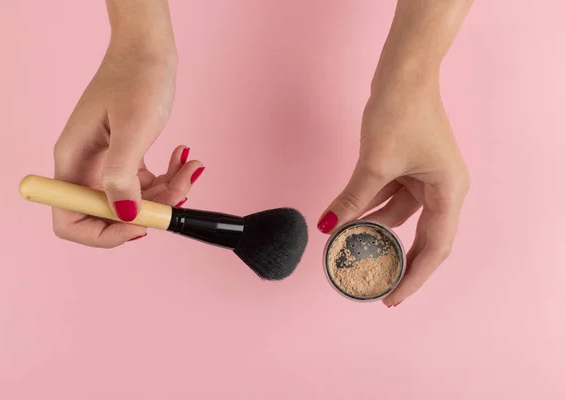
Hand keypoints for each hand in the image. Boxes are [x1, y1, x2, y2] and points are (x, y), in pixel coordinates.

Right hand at [52, 46, 203, 246]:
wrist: (148, 51)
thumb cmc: (136, 80)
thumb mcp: (132, 129)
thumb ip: (123, 175)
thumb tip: (124, 215)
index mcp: (74, 163)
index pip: (70, 220)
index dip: (102, 234)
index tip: (138, 225)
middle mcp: (85, 168)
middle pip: (109, 216)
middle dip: (147, 212)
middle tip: (178, 193)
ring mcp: (107, 164)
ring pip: (136, 201)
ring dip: (167, 193)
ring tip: (191, 168)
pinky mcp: (127, 158)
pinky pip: (147, 184)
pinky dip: (169, 179)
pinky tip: (184, 157)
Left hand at [318, 78, 469, 305]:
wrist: (404, 73)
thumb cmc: (401, 113)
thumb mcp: (374, 164)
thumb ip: (352, 199)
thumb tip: (327, 227)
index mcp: (449, 192)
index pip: (435, 248)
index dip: (414, 277)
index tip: (392, 298)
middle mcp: (444, 189)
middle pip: (422, 238)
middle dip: (397, 261)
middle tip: (376, 286)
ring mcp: (427, 179)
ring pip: (400, 217)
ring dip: (375, 231)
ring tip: (350, 251)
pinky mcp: (410, 168)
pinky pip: (390, 197)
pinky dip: (371, 208)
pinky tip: (348, 220)